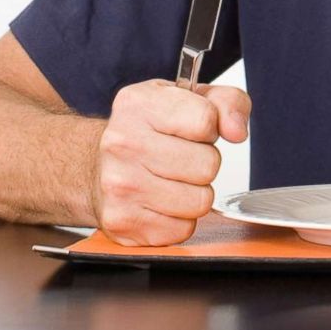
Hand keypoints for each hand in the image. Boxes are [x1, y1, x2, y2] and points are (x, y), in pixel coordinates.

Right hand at [92, 79, 251, 245]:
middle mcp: (123, 143)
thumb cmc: (147, 132)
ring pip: (200, 201)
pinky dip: (179, 219)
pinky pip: (183, 229)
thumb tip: (237, 130)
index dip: (211, 127)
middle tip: (182, 158)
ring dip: (195, 194)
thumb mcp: (188, 99)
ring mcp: (119, 186)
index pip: (205, 120)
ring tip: (171, 180)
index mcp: (138, 105)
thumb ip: (227, 102)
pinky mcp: (122, 223)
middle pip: (207, 165)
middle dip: (204, 163)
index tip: (195, 130)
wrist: (93, 167)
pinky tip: (160, 202)